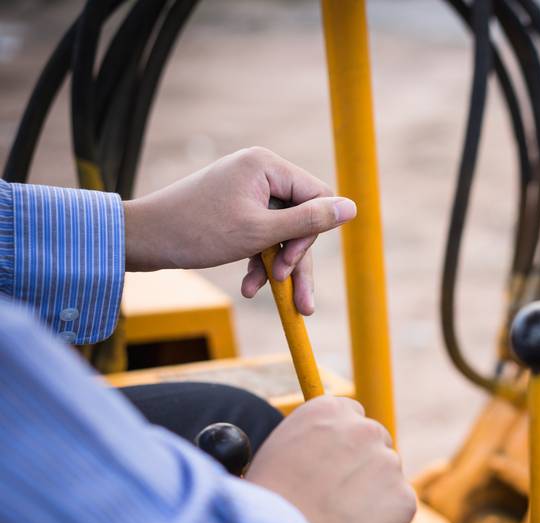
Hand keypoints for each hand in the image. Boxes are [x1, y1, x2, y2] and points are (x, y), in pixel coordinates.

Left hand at [122, 147, 356, 314]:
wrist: (141, 239)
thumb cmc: (197, 232)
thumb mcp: (260, 233)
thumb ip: (309, 221)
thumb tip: (352, 207)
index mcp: (267, 165)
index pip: (317, 197)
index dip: (311, 236)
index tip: (292, 265)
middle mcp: (259, 170)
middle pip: (300, 216)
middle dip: (293, 258)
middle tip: (290, 294)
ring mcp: (245, 188)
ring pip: (280, 229)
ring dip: (275, 264)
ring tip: (261, 292)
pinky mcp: (234, 205)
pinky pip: (261, 231)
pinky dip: (258, 258)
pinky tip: (249, 284)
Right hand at [245, 396, 416, 522]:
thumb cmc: (267, 504)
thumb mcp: (279, 452)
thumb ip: (310, 442)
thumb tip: (323, 452)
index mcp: (330, 410)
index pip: (352, 416)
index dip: (343, 443)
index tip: (334, 463)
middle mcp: (364, 429)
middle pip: (375, 442)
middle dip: (363, 465)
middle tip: (338, 496)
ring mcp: (388, 462)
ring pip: (387, 476)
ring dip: (372, 494)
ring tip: (338, 520)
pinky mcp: (403, 498)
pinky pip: (397, 507)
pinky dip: (383, 522)